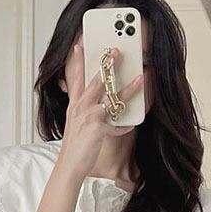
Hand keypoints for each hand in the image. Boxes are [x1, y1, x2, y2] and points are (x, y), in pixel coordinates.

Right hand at [56, 42, 144, 182]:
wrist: (69, 166)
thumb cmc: (75, 147)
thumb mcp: (74, 123)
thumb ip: (82, 109)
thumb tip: (96, 102)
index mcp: (74, 105)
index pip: (75, 78)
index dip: (77, 61)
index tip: (79, 45)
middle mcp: (80, 108)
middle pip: (95, 81)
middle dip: (107, 65)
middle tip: (116, 51)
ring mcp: (88, 117)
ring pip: (111, 98)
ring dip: (128, 88)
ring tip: (141, 78)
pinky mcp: (97, 130)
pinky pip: (116, 124)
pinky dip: (125, 125)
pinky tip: (132, 124)